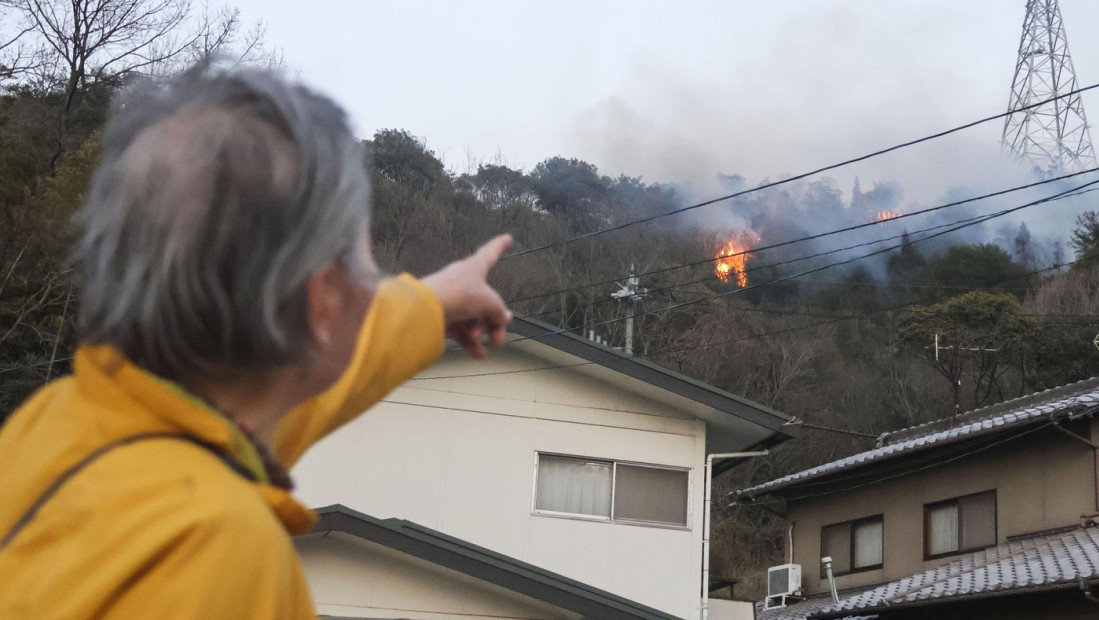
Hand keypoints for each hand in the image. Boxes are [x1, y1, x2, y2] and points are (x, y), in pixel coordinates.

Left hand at [422, 235, 512, 358]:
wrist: (426, 309)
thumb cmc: (459, 295)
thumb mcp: (488, 301)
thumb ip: (499, 310)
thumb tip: (503, 318)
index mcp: (474, 267)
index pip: (490, 252)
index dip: (500, 245)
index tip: (508, 238)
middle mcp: (463, 281)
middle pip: (485, 300)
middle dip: (494, 321)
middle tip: (499, 339)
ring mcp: (452, 298)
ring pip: (472, 317)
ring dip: (480, 333)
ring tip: (486, 347)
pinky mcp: (441, 316)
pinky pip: (459, 328)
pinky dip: (468, 341)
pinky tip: (476, 354)